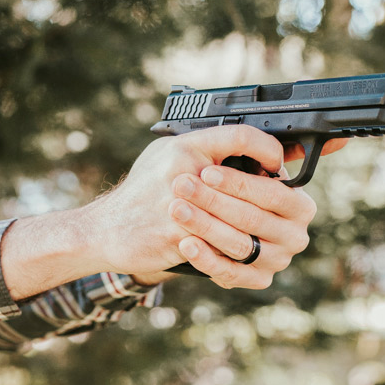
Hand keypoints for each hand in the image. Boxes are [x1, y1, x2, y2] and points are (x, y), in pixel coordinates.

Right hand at [84, 125, 302, 286]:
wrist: (104, 229)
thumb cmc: (139, 193)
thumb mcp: (167, 157)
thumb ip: (204, 151)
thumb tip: (253, 155)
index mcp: (184, 148)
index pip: (241, 135)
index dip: (267, 149)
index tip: (276, 163)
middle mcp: (182, 173)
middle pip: (247, 183)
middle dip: (268, 195)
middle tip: (281, 200)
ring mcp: (180, 209)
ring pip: (238, 218)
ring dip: (255, 225)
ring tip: (266, 228)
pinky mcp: (178, 239)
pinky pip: (220, 245)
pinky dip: (234, 249)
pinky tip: (245, 248)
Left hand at [164, 135, 345, 287]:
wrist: (206, 227)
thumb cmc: (226, 190)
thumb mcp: (245, 167)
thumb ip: (268, 150)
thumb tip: (336, 139)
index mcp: (298, 205)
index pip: (272, 193)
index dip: (238, 183)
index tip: (207, 171)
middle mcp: (294, 235)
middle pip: (252, 218)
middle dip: (213, 200)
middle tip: (182, 186)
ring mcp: (278, 260)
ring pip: (239, 244)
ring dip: (204, 226)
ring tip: (177, 209)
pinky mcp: (258, 280)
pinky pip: (230, 273)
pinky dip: (205, 258)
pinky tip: (185, 242)